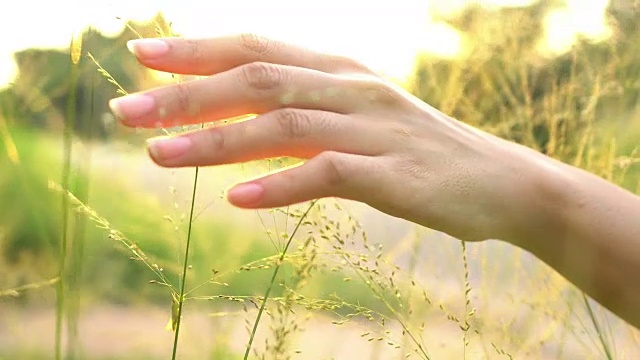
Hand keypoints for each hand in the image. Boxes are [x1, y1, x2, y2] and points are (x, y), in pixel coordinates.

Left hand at [109, 34, 554, 243]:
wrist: (502, 182)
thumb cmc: (418, 154)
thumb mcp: (355, 124)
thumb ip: (301, 119)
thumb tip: (237, 129)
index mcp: (340, 72)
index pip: (257, 48)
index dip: (197, 50)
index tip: (141, 55)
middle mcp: (353, 90)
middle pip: (258, 80)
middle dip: (187, 94)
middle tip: (125, 110)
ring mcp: (375, 130)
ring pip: (283, 125)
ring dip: (216, 141)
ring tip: (157, 155)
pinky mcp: (394, 176)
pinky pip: (328, 175)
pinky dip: (281, 185)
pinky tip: (239, 199)